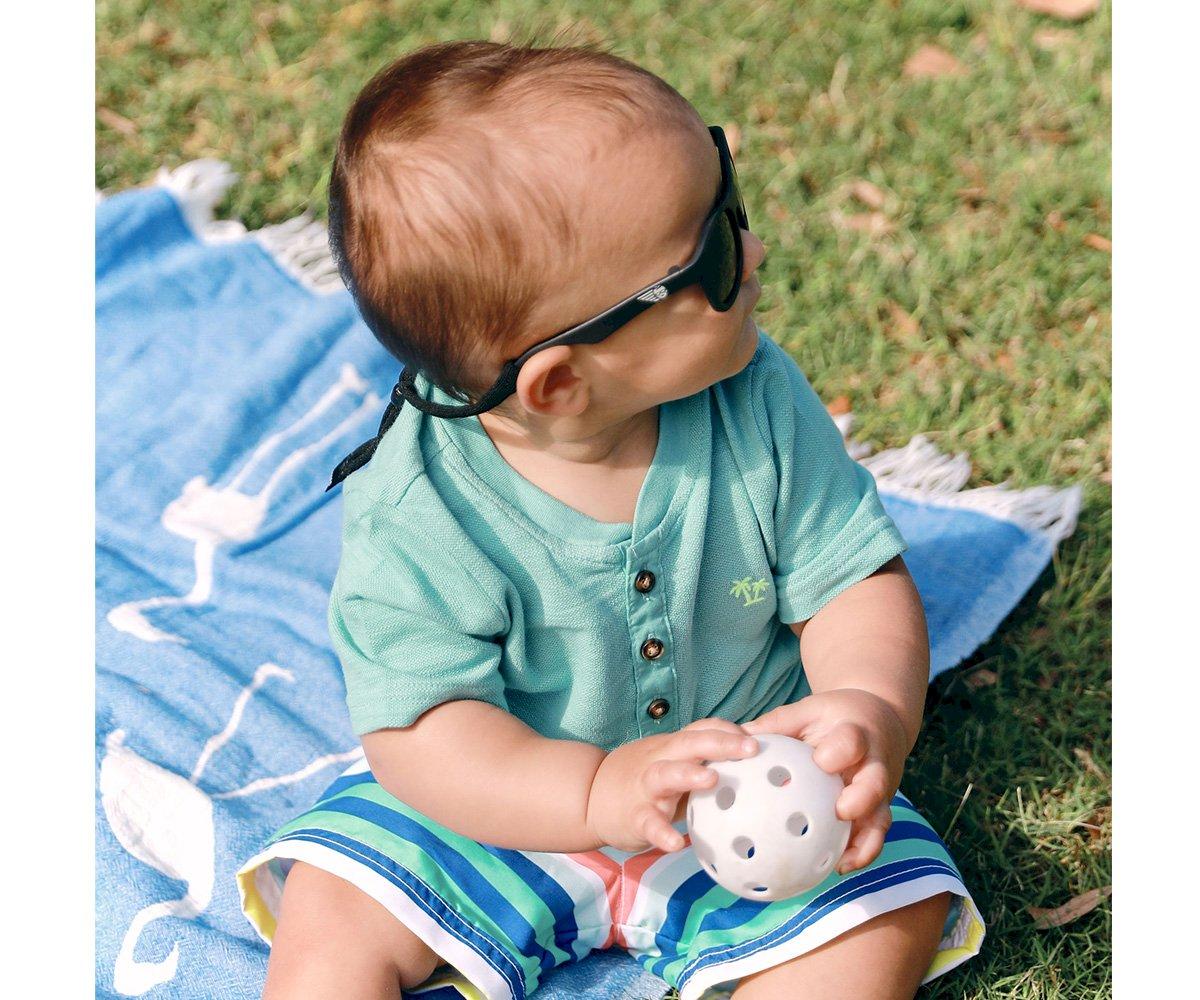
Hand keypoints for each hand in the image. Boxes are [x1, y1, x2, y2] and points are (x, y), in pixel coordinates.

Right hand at [586, 719, 758, 852]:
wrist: (590, 796)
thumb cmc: (645, 779)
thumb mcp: (673, 762)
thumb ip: (705, 761)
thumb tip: (756, 767)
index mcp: (674, 747)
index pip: (704, 729)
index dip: (731, 731)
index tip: (761, 738)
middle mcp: (661, 760)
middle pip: (690, 743)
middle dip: (721, 742)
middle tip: (751, 747)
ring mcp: (646, 787)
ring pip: (666, 774)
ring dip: (689, 773)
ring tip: (713, 779)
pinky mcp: (634, 816)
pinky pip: (648, 823)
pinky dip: (661, 832)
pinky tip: (676, 844)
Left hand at [743, 688, 909, 873]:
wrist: (879, 719)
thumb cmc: (834, 717)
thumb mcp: (807, 711)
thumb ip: (776, 725)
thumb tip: (734, 738)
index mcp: (855, 733)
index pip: (851, 741)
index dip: (840, 752)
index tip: (822, 761)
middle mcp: (874, 763)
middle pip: (875, 783)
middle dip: (862, 799)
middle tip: (840, 812)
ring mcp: (881, 789)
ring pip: (880, 817)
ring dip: (864, 841)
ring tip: (840, 861)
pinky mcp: (880, 808)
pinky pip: (875, 834)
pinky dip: (861, 852)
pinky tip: (837, 867)